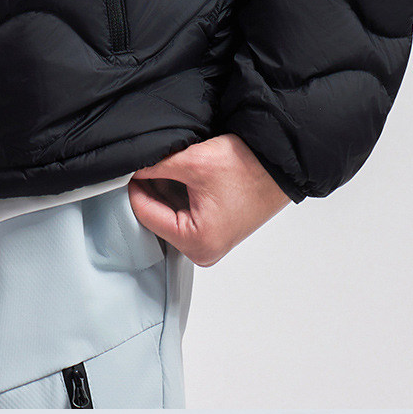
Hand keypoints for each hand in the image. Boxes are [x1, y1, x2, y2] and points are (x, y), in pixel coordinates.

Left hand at [128, 133, 290, 267]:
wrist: (282, 163)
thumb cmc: (251, 167)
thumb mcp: (194, 162)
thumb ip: (156, 166)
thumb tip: (133, 168)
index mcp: (197, 243)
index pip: (145, 215)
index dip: (134, 188)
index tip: (130, 169)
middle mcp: (203, 251)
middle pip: (156, 218)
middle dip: (151, 190)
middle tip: (147, 165)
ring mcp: (210, 244)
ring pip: (169, 215)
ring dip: (165, 191)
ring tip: (169, 167)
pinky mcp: (215, 232)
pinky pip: (184, 215)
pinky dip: (179, 195)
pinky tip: (181, 175)